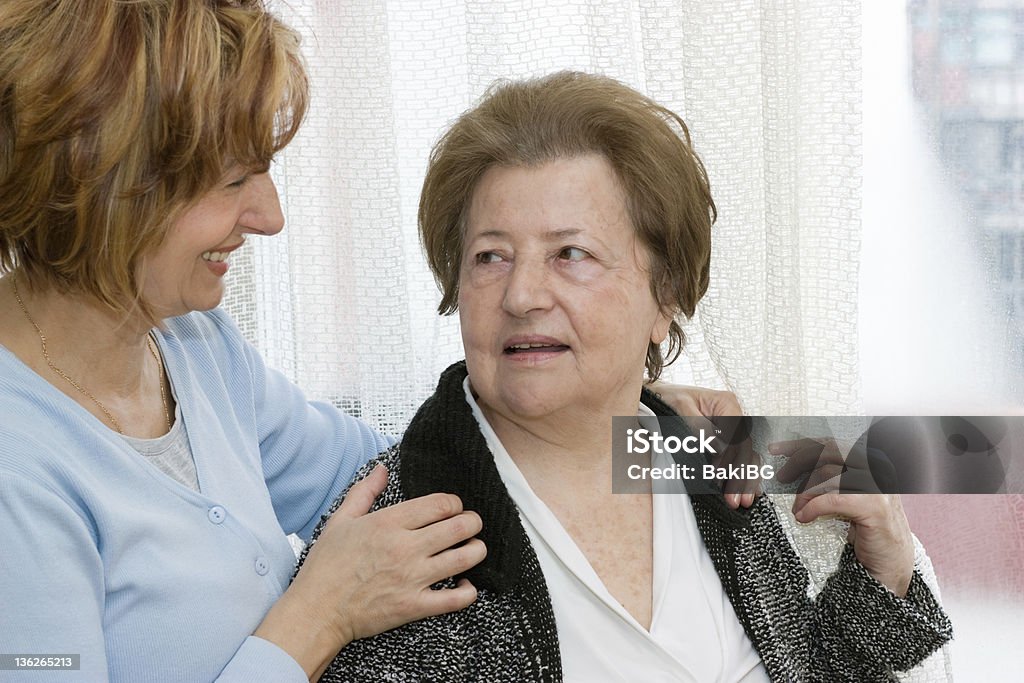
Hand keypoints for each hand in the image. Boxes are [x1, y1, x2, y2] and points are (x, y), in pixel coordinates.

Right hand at [255, 465, 485, 677]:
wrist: (316, 611)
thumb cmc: (326, 566)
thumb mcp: (340, 521)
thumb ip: (364, 492)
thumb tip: (381, 468)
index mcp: (388, 523)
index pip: (440, 504)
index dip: (455, 503)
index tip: (453, 508)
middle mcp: (405, 547)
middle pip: (460, 527)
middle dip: (473, 522)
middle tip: (472, 524)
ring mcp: (412, 578)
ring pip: (465, 558)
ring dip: (477, 550)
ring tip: (474, 549)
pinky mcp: (414, 606)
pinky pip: (456, 599)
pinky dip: (469, 591)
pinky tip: (465, 585)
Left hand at [646, 382, 756, 508]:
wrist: (656, 399)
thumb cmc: (666, 400)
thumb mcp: (679, 407)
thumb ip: (698, 426)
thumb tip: (717, 446)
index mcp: (727, 404)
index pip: (736, 436)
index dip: (729, 459)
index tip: (717, 476)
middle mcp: (735, 416)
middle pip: (745, 450)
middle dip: (741, 476)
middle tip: (735, 499)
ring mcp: (732, 430)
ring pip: (747, 457)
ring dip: (745, 481)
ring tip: (742, 502)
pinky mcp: (726, 441)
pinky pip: (740, 460)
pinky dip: (743, 477)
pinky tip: (746, 492)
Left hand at [772, 438, 914, 595]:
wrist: (890, 558)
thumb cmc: (865, 525)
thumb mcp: (848, 493)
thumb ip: (830, 475)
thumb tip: (793, 464)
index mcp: (870, 459)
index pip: (830, 443)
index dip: (801, 444)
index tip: (776, 449)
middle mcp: (877, 467)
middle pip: (827, 452)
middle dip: (798, 462)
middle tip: (782, 477)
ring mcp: (878, 485)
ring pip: (827, 475)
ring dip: (804, 493)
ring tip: (798, 509)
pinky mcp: (874, 506)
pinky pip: (831, 499)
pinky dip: (812, 508)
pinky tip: (804, 517)